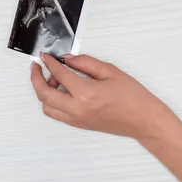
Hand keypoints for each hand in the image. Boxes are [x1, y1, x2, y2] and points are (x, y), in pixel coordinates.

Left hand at [31, 53, 181, 140]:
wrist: (144, 121)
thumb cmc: (133, 97)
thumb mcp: (110, 71)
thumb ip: (85, 62)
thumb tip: (67, 59)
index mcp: (86, 93)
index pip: (59, 74)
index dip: (49, 62)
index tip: (45, 56)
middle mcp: (77, 109)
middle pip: (44, 93)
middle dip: (36, 77)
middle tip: (37, 66)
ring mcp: (76, 119)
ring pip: (46, 106)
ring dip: (44, 91)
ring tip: (54, 79)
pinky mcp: (79, 124)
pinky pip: (56, 114)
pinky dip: (52, 101)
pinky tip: (61, 90)